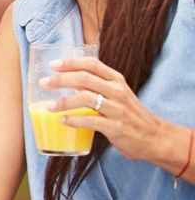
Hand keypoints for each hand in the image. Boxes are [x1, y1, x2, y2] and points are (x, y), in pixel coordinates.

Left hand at [42, 56, 173, 162]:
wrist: (156, 137)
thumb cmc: (130, 115)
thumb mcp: (117, 94)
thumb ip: (97, 86)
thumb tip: (66, 81)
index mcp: (116, 80)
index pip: (92, 64)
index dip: (70, 62)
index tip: (53, 65)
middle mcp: (117, 91)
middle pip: (84, 78)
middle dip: (60, 80)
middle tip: (43, 84)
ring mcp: (117, 109)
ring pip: (85, 98)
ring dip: (63, 101)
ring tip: (49, 107)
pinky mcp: (116, 127)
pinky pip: (90, 120)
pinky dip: (74, 120)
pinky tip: (63, 121)